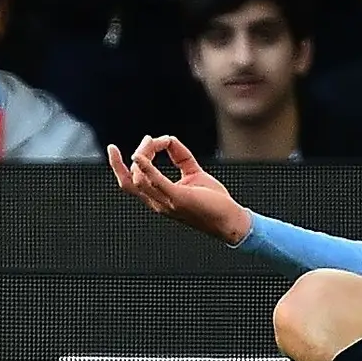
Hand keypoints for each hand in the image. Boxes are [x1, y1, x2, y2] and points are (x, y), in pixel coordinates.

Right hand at [108, 134, 251, 244]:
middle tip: (148, 139)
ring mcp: (166, 202)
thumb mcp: (194, 173)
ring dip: (143, 155)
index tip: (150, 140)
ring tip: (151, 140)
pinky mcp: (178, 199)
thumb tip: (170, 139)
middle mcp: (158, 203)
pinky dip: (145, 168)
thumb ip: (181, 156)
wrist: (231, 221)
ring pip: (138, 179)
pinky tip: (139, 156)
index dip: (133, 159)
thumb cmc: (214, 202)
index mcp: (159, 198)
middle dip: (137, 154)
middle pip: (130, 179)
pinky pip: (155, 183)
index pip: (131, 181)